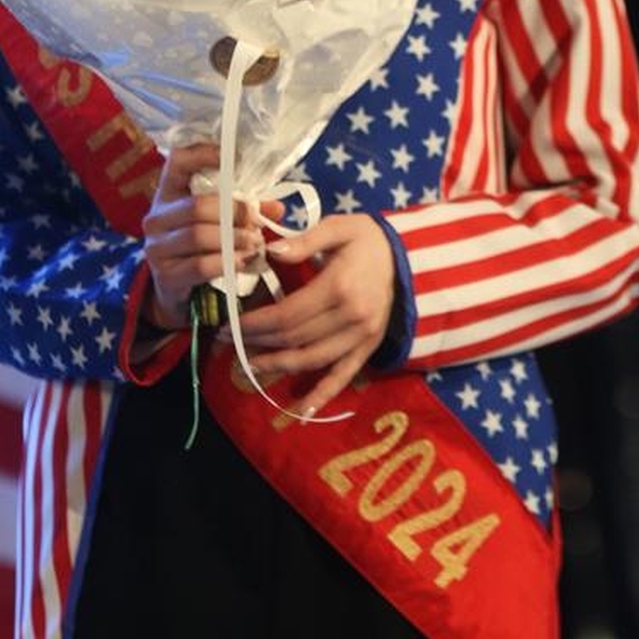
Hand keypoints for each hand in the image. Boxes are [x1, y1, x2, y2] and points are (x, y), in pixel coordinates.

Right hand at [141, 143, 282, 329]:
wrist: (178, 289)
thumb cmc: (203, 245)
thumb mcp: (219, 221)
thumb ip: (247, 210)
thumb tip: (277, 208)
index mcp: (169, 192)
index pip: (178, 160)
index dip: (204, 154)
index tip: (234, 157)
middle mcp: (157, 216)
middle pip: (197, 206)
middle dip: (233, 212)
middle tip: (257, 220)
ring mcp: (158, 247)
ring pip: (198, 236)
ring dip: (233, 238)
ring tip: (255, 242)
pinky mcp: (165, 275)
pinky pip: (199, 265)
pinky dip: (226, 262)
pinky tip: (244, 261)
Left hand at [222, 212, 395, 416]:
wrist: (408, 256)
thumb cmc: (368, 239)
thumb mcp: (338, 227)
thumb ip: (304, 240)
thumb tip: (270, 250)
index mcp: (339, 286)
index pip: (287, 315)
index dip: (255, 324)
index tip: (231, 325)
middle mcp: (351, 317)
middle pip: (295, 338)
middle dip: (258, 342)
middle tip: (230, 342)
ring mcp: (362, 336)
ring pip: (312, 360)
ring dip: (279, 366)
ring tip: (251, 364)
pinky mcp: (369, 347)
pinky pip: (344, 375)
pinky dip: (323, 395)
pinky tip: (301, 411)